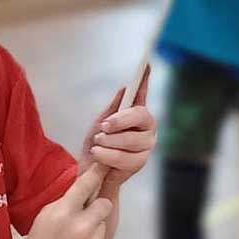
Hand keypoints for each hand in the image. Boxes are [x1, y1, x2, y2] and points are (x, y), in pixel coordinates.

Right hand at [19, 165, 113, 238]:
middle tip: (86, 212)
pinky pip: (103, 236)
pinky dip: (94, 238)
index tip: (104, 164)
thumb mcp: (47, 212)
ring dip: (95, 224)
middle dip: (98, 205)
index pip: (86, 185)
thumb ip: (69, 198)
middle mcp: (80, 227)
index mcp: (63, 212)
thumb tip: (88, 180)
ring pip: (104, 221)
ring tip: (76, 234)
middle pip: (105, 203)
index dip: (97, 173)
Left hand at [81, 68, 155, 191]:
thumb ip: (113, 109)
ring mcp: (146, 145)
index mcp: (136, 115)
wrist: (92, 175)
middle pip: (140, 116)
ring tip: (97, 145)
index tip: (145, 63)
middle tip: (103, 128)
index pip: (142, 94)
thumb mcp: (100, 124)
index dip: (144, 79)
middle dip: (118, 122)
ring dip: (108, 142)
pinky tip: (99, 155)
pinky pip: (125, 157)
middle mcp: (146, 128)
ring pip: (131, 139)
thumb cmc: (97, 147)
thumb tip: (124, 88)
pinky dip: (107, 155)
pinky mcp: (141, 162)